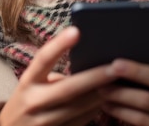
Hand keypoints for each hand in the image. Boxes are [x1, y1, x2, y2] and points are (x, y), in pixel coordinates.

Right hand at [0, 26, 118, 125]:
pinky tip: (111, 99)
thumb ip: (52, 75)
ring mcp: (44, 122)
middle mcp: (34, 102)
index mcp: (27, 82)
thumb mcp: (31, 84)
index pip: (43, 59)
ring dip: (102, 95)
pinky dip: (97, 109)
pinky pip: (82, 121)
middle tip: (115, 67)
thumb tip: (86, 63)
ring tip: (121, 82)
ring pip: (80, 108)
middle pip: (68, 88)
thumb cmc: (27, 100)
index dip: (59, 45)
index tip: (77, 31)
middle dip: (94, 77)